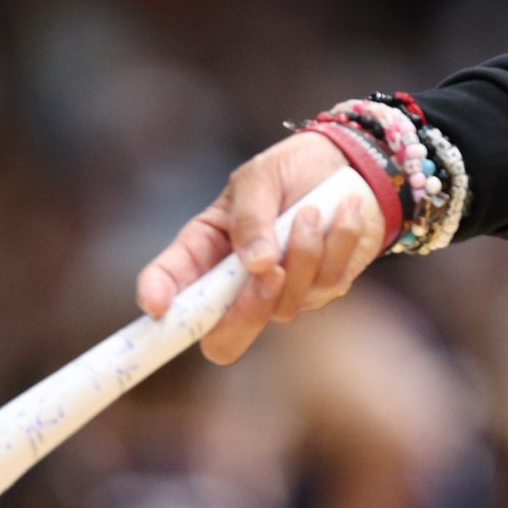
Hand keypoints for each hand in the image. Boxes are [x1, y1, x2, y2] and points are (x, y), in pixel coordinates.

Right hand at [135, 130, 385, 363]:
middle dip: (248, 311)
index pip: (171, 285)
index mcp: (203, 250)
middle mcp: (235, 283)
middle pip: (224, 340)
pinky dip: (339, 242)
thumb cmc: (291, 169)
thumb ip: (251, 217)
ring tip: (312, 211)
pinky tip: (345, 211)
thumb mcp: (261, 178)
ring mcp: (279, 292)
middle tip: (271, 270)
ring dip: (305, 253)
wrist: (349, 167)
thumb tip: (257, 265)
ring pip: (284, 307)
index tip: (158, 305)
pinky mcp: (322, 289)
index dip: (158, 299)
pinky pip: (328, 284)